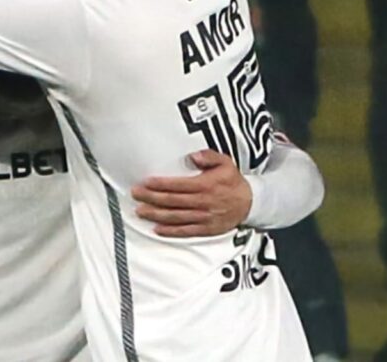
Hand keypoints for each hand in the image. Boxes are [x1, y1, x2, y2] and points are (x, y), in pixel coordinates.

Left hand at [132, 149, 251, 237]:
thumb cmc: (233, 181)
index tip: (145, 183)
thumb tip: (193, 156)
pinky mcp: (206, 229)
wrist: (250, 203)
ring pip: (176, 217)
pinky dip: (171, 231)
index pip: (177, 185)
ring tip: (140, 211)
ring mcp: (204, 217)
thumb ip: (208, 156)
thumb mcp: (225, 162)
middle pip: (172, 201)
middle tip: (136, 194)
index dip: (160, 184)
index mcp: (205, 185)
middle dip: (151, 198)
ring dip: (156, 215)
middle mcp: (203, 202)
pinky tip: (157, 229)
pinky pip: (186, 231)